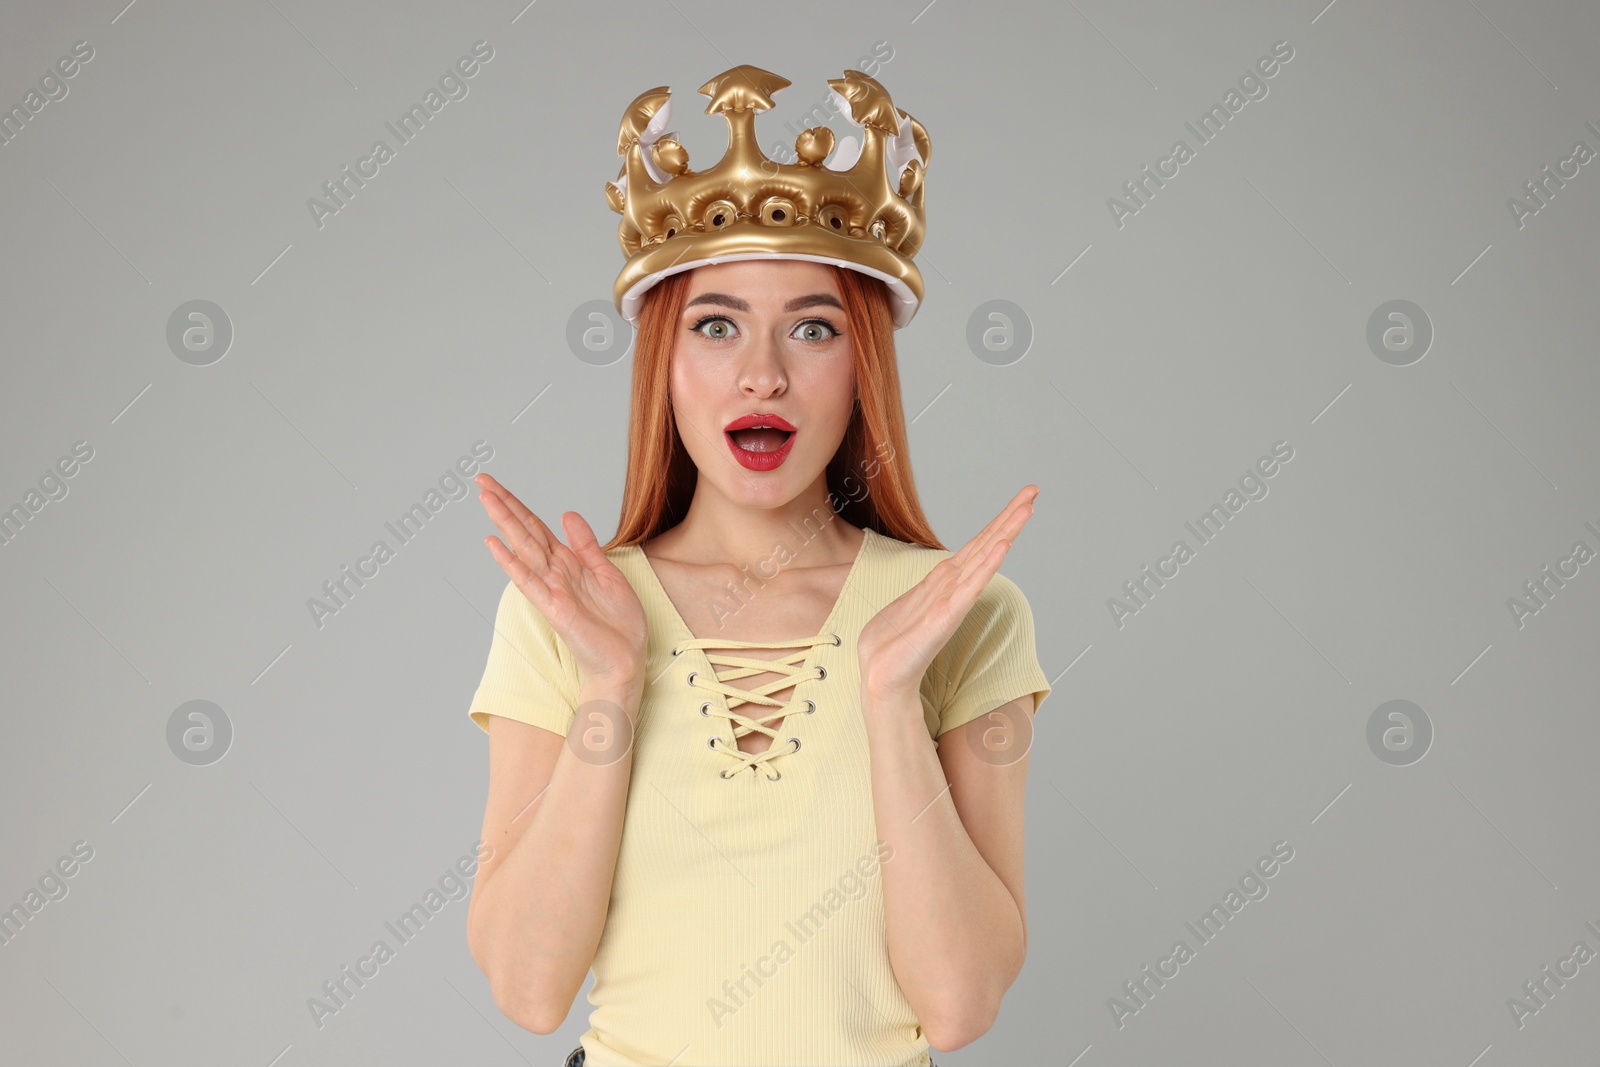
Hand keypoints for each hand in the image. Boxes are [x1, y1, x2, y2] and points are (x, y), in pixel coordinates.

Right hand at [476, 473, 647, 699]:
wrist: (626, 660)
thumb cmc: (618, 625)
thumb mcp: (608, 574)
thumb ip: (586, 545)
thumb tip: (566, 514)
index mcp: (569, 563)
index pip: (537, 527)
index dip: (518, 505)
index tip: (496, 485)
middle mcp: (556, 573)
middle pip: (525, 532)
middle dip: (505, 505)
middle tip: (481, 480)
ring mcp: (552, 589)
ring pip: (524, 549)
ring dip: (505, 523)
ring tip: (485, 499)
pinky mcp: (554, 608)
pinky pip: (529, 581)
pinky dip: (511, 562)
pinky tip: (494, 544)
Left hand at [857, 485, 1038, 700]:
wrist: (883, 679)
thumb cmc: (894, 646)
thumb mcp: (907, 605)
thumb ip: (927, 589)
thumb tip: (940, 576)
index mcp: (943, 581)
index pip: (976, 544)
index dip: (998, 521)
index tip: (1021, 497)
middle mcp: (953, 587)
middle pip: (986, 544)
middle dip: (1009, 517)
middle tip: (1034, 491)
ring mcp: (952, 600)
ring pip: (982, 558)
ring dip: (1004, 531)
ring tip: (1026, 509)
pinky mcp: (946, 616)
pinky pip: (969, 585)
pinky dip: (987, 565)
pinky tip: (1002, 547)